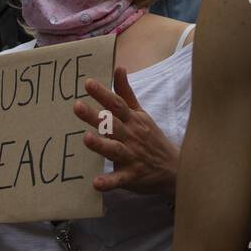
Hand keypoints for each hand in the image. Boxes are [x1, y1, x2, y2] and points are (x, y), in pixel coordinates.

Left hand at [73, 66, 179, 198]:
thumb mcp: (140, 113)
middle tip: (76, 106)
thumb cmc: (151, 138)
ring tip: (86, 138)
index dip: (102, 93)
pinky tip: (96, 183)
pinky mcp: (132, 176)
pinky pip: (119, 179)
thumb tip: (119, 67)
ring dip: (101, 145)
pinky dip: (109, 182)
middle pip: (112, 124)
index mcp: (133, 120)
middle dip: (95, 116)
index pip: (116, 104)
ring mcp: (132, 156)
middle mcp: (132, 136)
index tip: (87, 83)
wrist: (174, 168)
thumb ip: (126, 92)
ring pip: (115, 149)